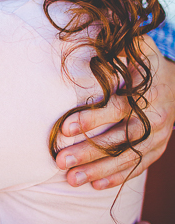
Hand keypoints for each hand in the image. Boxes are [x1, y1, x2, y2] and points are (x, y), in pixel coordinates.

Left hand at [57, 36, 174, 188]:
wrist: (174, 81)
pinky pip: (139, 166)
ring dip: (100, 170)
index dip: (92, 119)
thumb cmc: (143, 61)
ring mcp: (160, 136)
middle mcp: (156, 117)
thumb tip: (92, 38)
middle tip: (60, 161)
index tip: (64, 129)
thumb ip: (117, 47)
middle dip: (90, 152)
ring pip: (129, 158)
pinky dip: (119, 177)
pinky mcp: (158, 148)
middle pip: (122, 139)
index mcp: (148, 92)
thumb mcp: (136, 47)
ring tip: (71, 179)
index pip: (118, 108)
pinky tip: (96, 186)